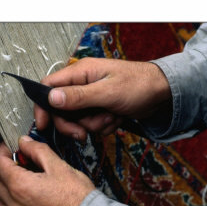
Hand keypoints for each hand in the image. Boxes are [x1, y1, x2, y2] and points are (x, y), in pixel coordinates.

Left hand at [0, 136, 94, 205]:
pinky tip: (24, 199)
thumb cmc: (77, 198)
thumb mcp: (59, 166)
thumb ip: (38, 150)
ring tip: (17, 182)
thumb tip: (25, 142)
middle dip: (1, 167)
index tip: (10, 147)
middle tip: (16, 162)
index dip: (2, 151)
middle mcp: (15, 204)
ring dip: (1, 188)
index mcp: (20, 185)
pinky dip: (9, 205)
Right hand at [34, 57, 171, 140]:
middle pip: (61, 109)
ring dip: (94, 124)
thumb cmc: (139, 85)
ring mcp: (91, 97)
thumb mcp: (108, 92)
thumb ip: (78, 96)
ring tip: (111, 116)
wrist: (163, 94)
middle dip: (73, 124)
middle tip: (83, 133)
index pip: (48, 87)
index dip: (43, 106)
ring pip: (78, 120)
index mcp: (80, 72)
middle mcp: (82, 84)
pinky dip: (103, 126)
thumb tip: (51, 98)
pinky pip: (91, 124)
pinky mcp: (99, 108)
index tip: (44, 125)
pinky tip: (116, 118)